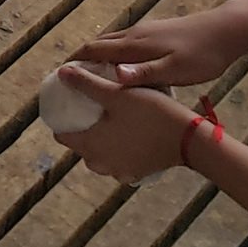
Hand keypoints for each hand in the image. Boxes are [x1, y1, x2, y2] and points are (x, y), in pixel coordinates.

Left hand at [54, 66, 194, 182]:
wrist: (187, 138)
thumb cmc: (149, 113)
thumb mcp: (116, 94)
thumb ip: (87, 84)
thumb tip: (62, 73)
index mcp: (92, 145)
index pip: (63, 136)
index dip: (60, 121)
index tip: (64, 107)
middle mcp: (102, 163)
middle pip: (81, 148)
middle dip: (80, 132)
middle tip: (86, 111)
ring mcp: (121, 171)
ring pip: (100, 158)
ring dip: (99, 144)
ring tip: (106, 123)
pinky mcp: (138, 174)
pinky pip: (118, 163)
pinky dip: (117, 152)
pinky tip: (126, 137)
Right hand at [69, 1, 247, 89]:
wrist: (226, 31)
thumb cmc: (202, 55)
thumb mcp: (175, 70)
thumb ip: (144, 74)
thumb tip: (113, 75)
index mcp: (135, 46)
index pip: (95, 50)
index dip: (74, 62)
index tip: (57, 77)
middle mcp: (134, 35)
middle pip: (98, 44)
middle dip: (79, 59)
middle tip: (67, 80)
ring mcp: (145, 32)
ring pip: (111, 43)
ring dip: (95, 56)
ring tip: (87, 76)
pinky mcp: (155, 34)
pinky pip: (124, 44)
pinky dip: (111, 55)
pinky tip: (119, 69)